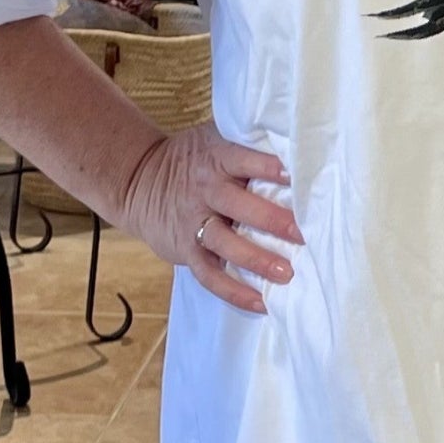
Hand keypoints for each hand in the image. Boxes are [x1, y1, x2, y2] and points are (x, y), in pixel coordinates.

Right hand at [119, 122, 301, 315]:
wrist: (140, 182)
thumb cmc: (194, 160)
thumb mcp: (213, 140)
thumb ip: (247, 144)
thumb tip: (297, 146)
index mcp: (216, 158)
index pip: (244, 159)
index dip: (268, 168)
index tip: (296, 178)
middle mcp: (205, 189)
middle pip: (237, 204)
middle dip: (271, 219)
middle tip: (303, 234)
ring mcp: (194, 221)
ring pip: (224, 242)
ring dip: (255, 258)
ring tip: (286, 273)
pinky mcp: (186, 250)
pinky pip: (209, 274)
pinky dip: (233, 291)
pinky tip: (261, 303)